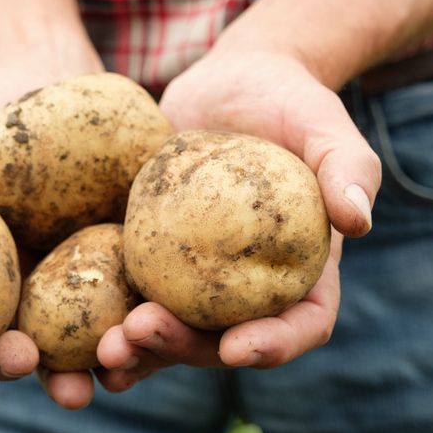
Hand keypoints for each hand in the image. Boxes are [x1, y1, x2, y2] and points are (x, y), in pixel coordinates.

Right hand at [0, 64, 102, 409]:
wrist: (51, 80)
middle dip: (3, 364)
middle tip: (18, 361)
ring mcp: (56, 285)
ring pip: (59, 346)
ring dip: (69, 373)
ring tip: (84, 388)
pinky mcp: (110, 268)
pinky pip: (117, 309)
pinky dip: (127, 333)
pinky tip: (138, 340)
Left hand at [96, 45, 380, 388]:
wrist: (230, 80)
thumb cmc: (290, 99)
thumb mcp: (325, 122)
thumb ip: (348, 167)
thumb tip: (358, 220)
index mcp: (303, 272)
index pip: (301, 324)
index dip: (273, 345)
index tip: (237, 349)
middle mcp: (249, 288)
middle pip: (222, 340)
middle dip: (183, 350)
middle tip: (141, 335)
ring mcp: (197, 278)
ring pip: (171, 331)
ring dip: (139, 351)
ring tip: (104, 350)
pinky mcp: (153, 256)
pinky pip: (130, 294)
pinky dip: (105, 317)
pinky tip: (73, 330)